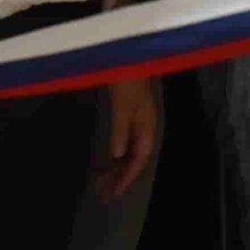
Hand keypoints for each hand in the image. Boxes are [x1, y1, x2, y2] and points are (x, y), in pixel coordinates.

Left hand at [97, 77, 159, 201]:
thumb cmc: (128, 79)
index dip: (127, 177)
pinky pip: (124, 142)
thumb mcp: (122, 106)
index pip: (140, 159)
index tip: (114, 193)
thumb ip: (120, 131)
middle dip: (120, 176)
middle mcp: (145, 127)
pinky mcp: (128, 115)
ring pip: (129, 152)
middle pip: (135, 158)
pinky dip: (115, 154)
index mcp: (148, 126)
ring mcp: (137, 121)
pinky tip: (106, 161)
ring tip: (101, 181)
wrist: (129, 56)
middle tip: (103, 192)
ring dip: (117, 167)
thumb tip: (118, 156)